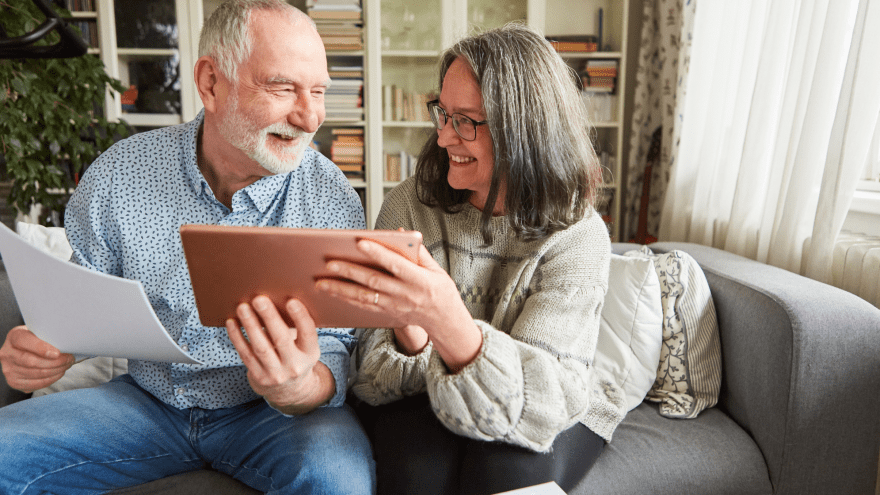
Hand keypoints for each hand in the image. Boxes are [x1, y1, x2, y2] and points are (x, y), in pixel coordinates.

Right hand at [0, 326, 74, 392]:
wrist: (23, 350)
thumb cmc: (36, 339)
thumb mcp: (39, 331)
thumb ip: (48, 335)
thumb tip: (67, 342)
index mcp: (14, 337)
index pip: (25, 341)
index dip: (41, 348)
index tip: (57, 353)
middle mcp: (7, 354)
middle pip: (32, 362)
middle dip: (55, 362)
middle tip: (69, 359)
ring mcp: (9, 370)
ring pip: (36, 374)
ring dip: (56, 371)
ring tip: (67, 365)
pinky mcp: (14, 382)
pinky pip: (36, 384)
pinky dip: (51, 379)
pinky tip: (59, 372)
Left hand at [226, 296, 333, 413]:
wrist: (289, 390)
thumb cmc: (295, 356)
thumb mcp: (304, 346)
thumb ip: (297, 328)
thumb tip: (278, 298)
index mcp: (310, 353)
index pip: (308, 333)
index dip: (300, 317)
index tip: (291, 301)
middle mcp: (295, 365)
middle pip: (281, 340)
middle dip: (269, 318)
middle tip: (259, 299)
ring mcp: (276, 374)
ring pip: (261, 347)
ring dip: (250, 325)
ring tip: (243, 308)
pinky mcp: (258, 378)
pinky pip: (246, 355)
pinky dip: (237, 337)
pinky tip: (232, 322)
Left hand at [316, 241, 481, 371]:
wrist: (444, 320)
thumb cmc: (440, 290)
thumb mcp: (436, 269)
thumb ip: (417, 251)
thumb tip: (399, 232)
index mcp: (419, 279)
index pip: (395, 264)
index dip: (378, 253)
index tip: (360, 242)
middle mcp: (405, 294)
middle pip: (373, 281)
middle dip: (349, 272)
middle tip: (329, 264)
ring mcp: (394, 306)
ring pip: (363, 297)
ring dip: (340, 290)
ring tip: (320, 282)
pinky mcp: (387, 314)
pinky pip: (364, 307)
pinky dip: (346, 300)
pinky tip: (332, 293)